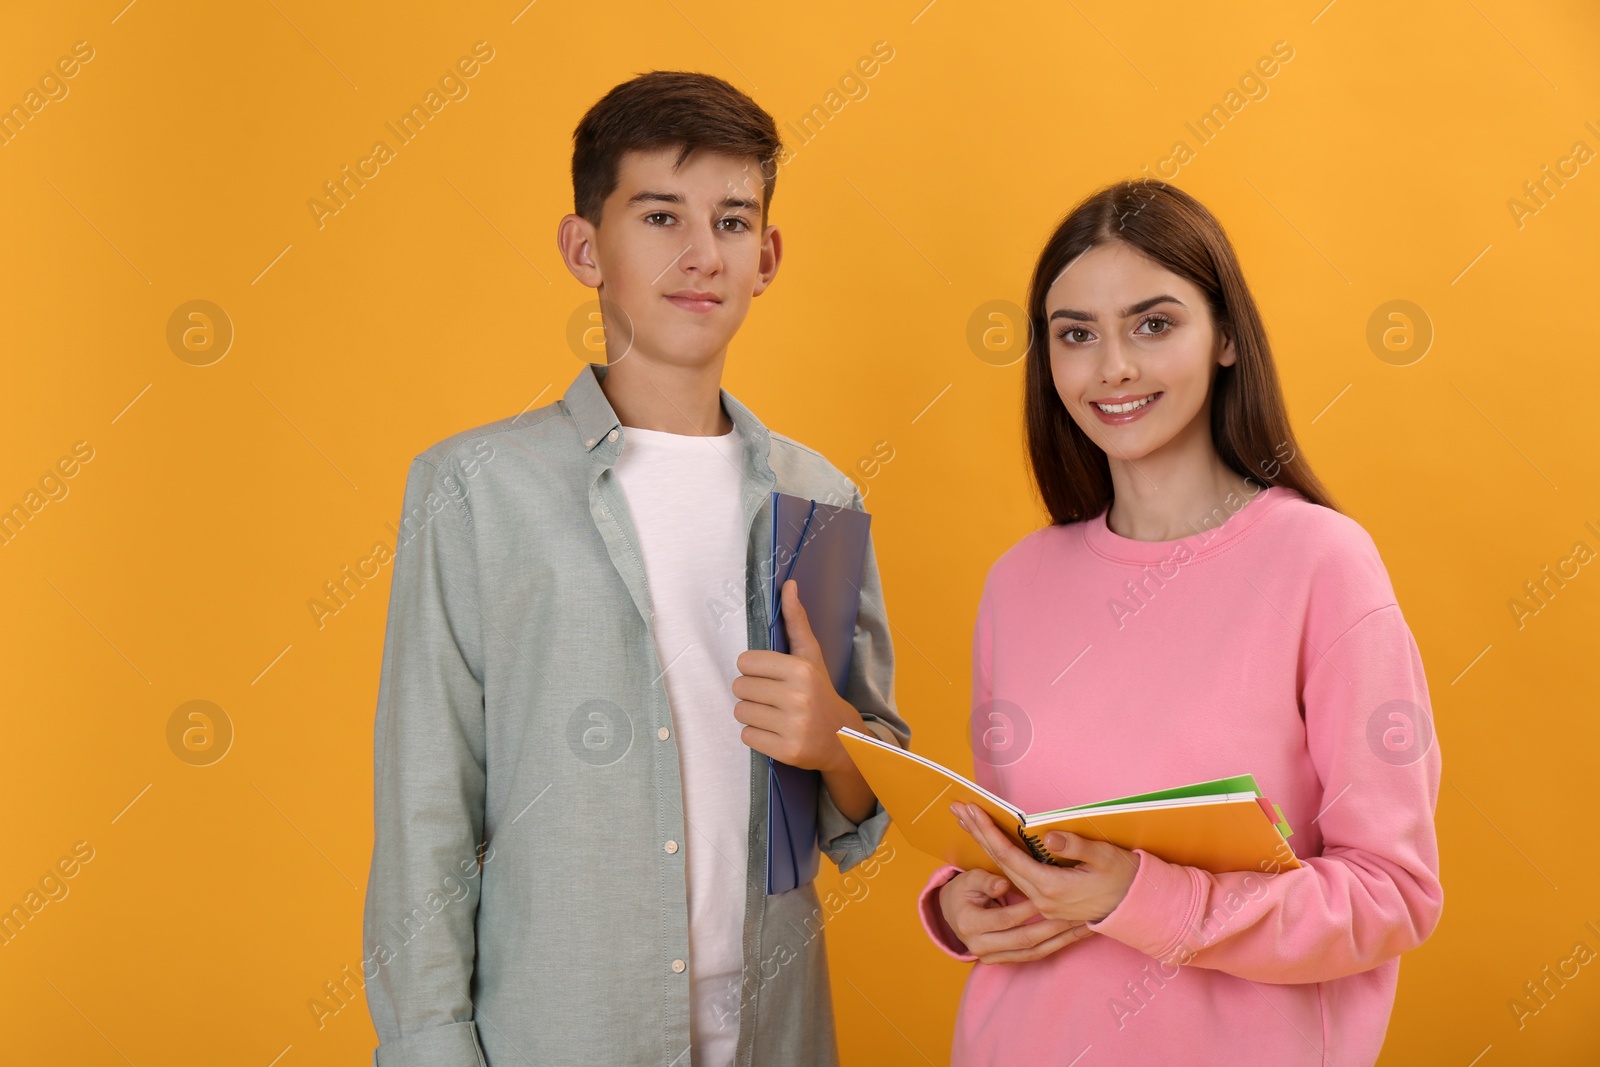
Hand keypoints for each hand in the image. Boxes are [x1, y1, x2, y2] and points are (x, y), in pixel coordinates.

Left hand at [732, 579, 861, 773]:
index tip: (769, 677)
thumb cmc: (820, 692)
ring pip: (740, 712)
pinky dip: (756, 735)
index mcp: (801, 670)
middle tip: (772, 698)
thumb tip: (789, 585)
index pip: (745, 662)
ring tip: (773, 715)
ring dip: (752, 714)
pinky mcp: (788, 751)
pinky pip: (747, 736)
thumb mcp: (811, 657)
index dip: (753, 670)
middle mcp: (798, 698)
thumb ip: (796, 621)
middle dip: (751, 692)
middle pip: (740, 688)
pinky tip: (775, 732)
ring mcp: (793, 727)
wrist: (844, 739)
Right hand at [937, 868, 1094, 964]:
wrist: (953, 913)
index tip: (1051, 897)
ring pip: (1033, 952)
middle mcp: (980, 947)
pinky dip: (1055, 946)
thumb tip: (1003, 885)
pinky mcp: (1005, 961)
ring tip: (1082, 927)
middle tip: (1076, 914)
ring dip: (1061, 940)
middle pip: (1024, 939)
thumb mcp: (969, 879)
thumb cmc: (964, 891)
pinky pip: (1034, 956)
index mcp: (970, 924)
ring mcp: (993, 958)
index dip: (1029, 909)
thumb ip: (986, 881)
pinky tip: (1073, 937)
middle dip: (1053, 927)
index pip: (1005, 919)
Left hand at [953, 801, 1140, 923]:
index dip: (988, 831)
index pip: (1009, 855)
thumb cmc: (1123, 877)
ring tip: (967, 821)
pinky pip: (1015, 876)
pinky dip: (999, 855)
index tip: (971, 810)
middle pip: (999, 861)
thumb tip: (1049, 837)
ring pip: (1005, 869)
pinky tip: (990, 843)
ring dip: (985, 843)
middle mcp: (1040, 898)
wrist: (1137, 907)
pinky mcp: (1047, 900)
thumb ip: (1076, 847)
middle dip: (977, 833)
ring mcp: (1042, 902)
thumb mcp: (1104, 857)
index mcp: (1051, 887)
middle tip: (958, 810)